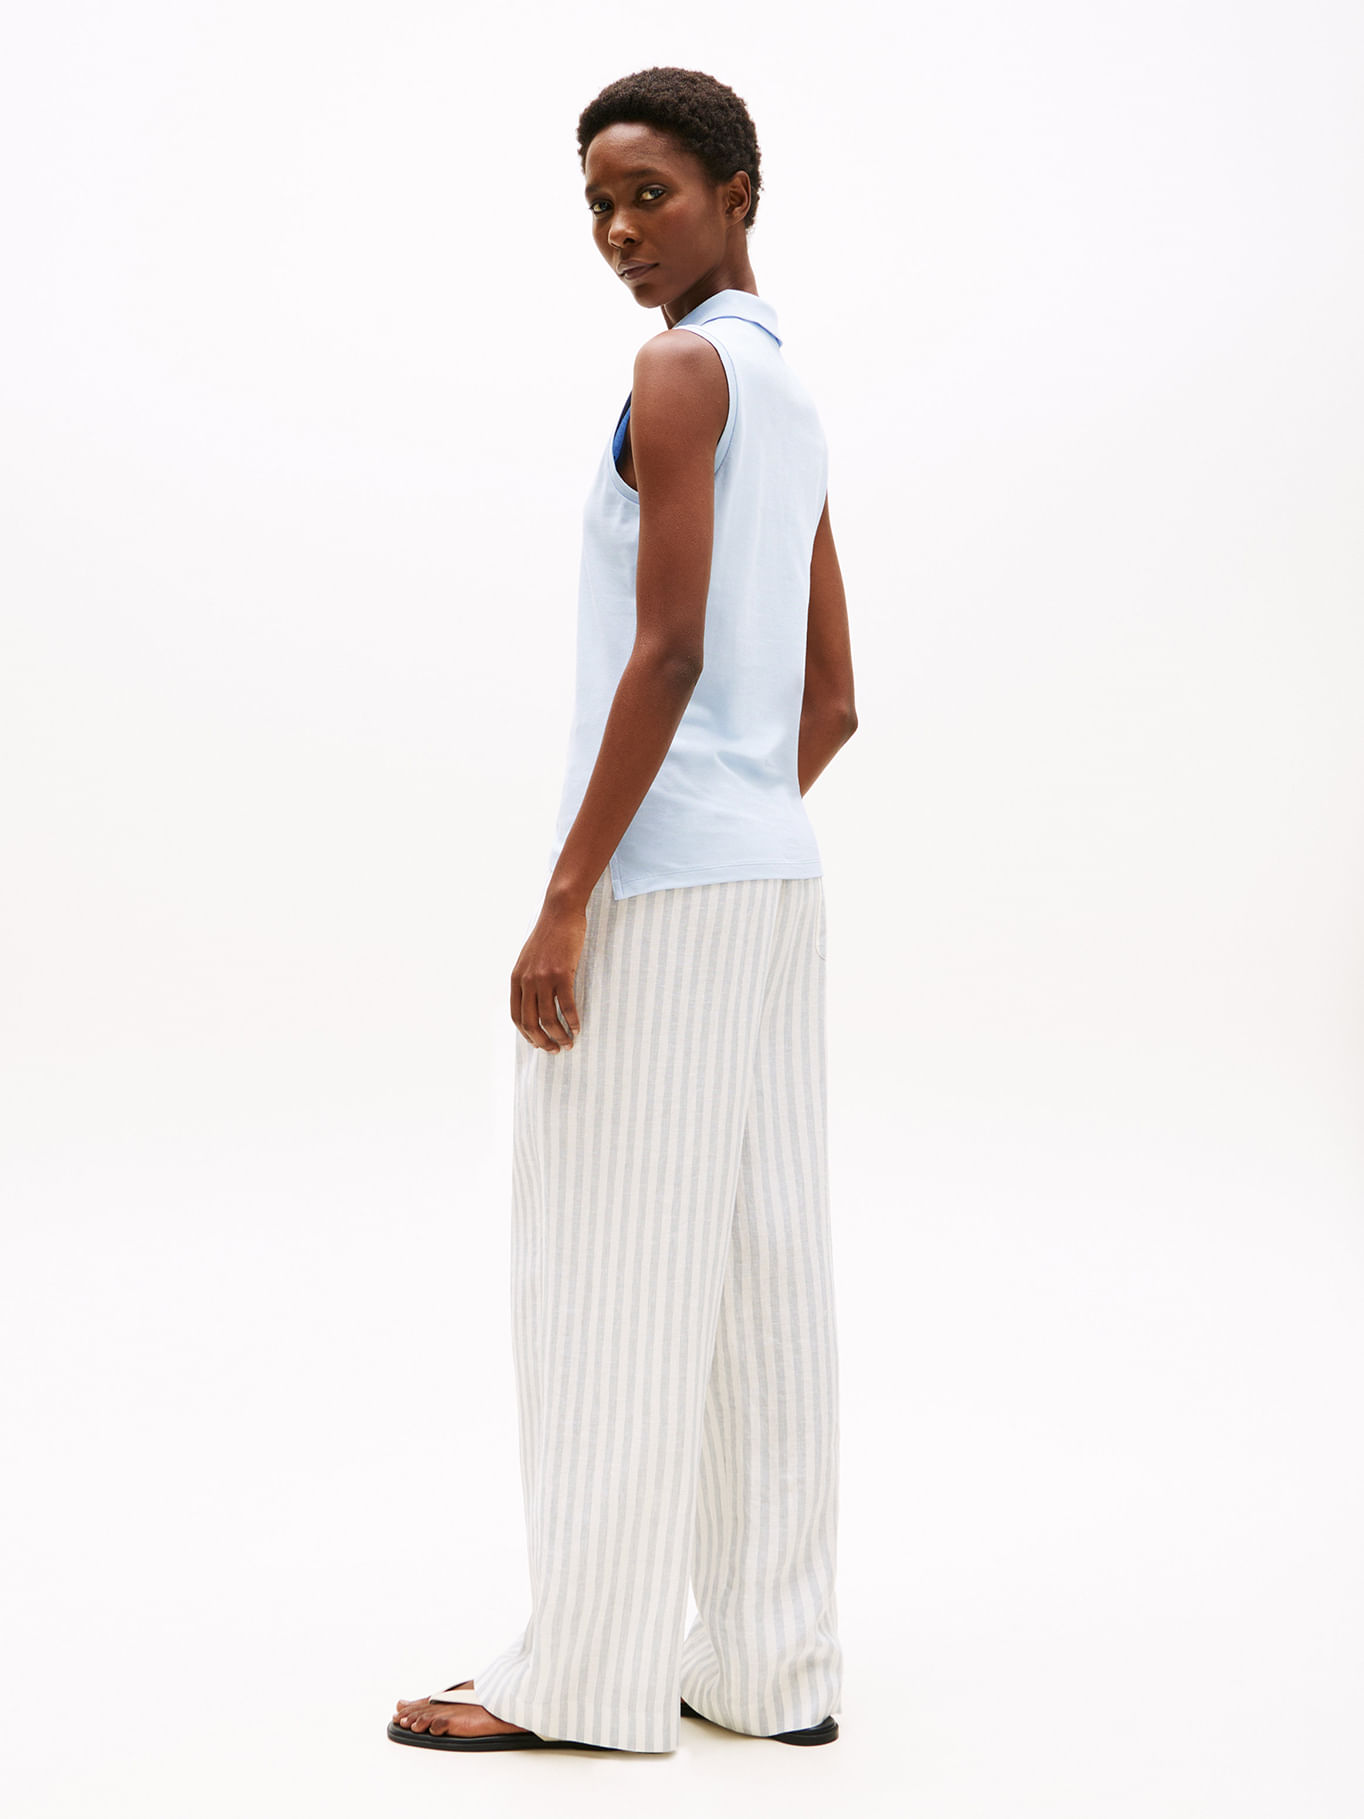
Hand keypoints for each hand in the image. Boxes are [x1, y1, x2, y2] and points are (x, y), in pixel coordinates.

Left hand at [510, 898, 584, 1050]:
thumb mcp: (529, 958)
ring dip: (559, 1035)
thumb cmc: (549, 935)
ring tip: (569, 1043)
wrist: (560, 912)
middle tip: (555, 1050)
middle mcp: (526, 981)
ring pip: (548, 1018)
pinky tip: (578, 1028)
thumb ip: (528, 979)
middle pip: (530, 1022)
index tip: (539, 1043)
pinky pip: (566, 1005)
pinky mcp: (561, 973)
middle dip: (542, 1041)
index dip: (527, 1035)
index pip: (516, 1016)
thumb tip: (535, 1000)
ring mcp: (543, 977)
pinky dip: (572, 1021)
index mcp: (516, 978)